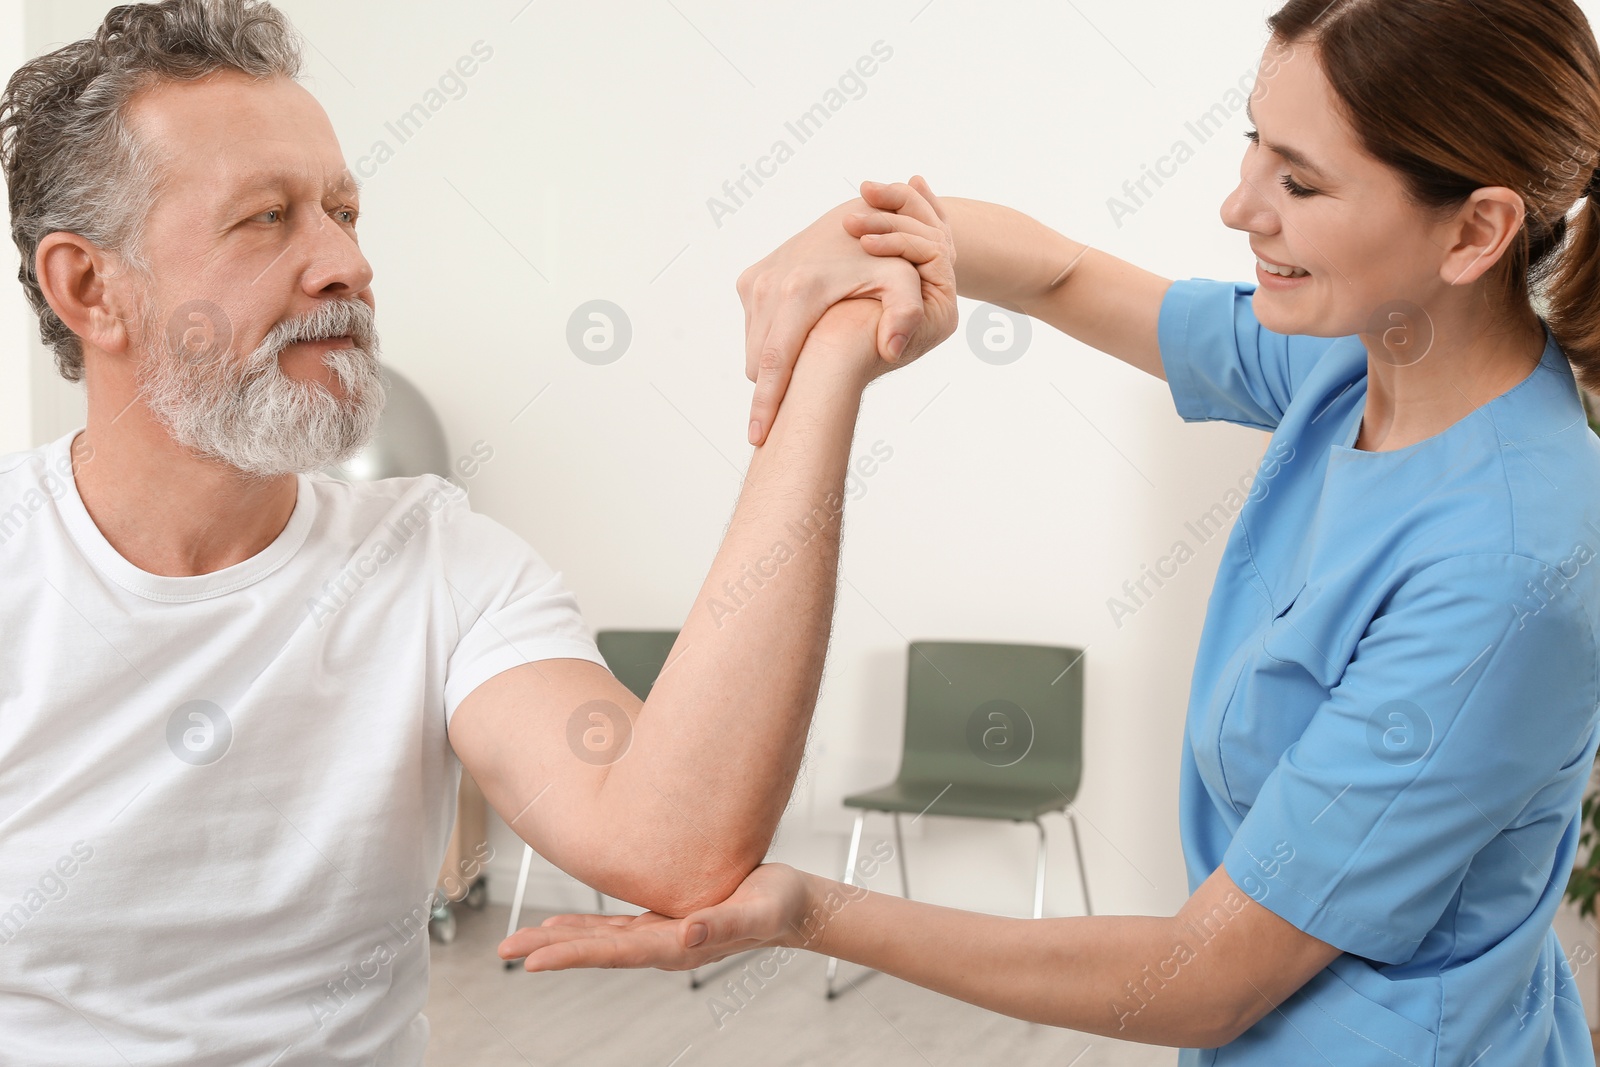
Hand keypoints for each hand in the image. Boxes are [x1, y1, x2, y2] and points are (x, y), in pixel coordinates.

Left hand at [497, 863, 813, 972]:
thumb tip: (685, 934)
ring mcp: (660, 934)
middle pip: (596, 949)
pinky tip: (562, 924)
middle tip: (504, 950)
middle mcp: (661, 944)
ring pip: (600, 939)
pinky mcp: (663, 918)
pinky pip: (614, 926)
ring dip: (560, 940)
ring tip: (521, 942)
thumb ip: (722, 924)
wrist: (793, 904)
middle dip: (550, 949)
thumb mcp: (757, 910)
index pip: (615, 952)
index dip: (574, 953)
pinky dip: (585, 927)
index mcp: (677, 946)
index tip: (534, 960)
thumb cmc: (778, 904)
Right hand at [739, 175, 957, 444]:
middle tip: (783, 421)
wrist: (858, 216)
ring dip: (773, 366)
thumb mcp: (906, 281)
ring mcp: (757, 282)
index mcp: (800, 292)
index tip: (760, 439)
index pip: (775, 365)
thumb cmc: (887, 256)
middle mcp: (769, 286)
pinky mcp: (751, 278)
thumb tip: (892, 350)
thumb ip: (907, 314)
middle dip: (768, 394)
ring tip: (805, 374)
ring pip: (755, 347)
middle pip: (758, 363)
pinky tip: (801, 340)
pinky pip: (754, 326)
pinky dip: (771, 340)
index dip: (766, 406)